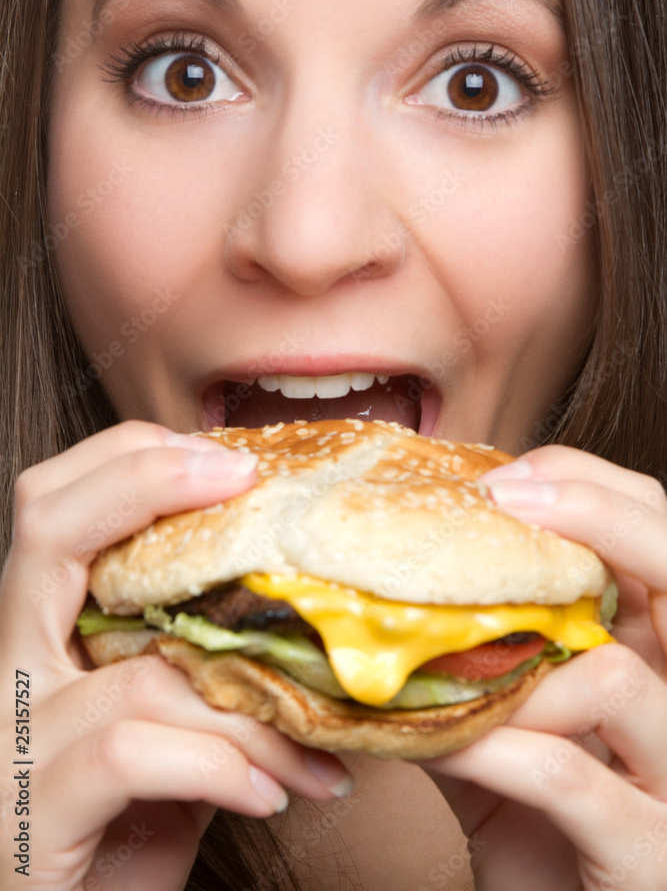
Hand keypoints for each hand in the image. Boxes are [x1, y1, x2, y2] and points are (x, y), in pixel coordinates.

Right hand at [0, 421, 353, 890]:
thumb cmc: (125, 828)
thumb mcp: (165, 728)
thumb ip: (196, 662)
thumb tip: (297, 599)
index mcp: (39, 635)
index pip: (51, 504)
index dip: (131, 459)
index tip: (230, 459)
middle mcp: (8, 670)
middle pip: (46, 527)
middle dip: (150, 483)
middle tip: (247, 481)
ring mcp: (10, 740)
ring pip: (139, 666)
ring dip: (252, 701)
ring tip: (319, 737)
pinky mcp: (27, 817)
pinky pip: (131, 752)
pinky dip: (222, 764)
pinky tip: (274, 792)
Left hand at [418, 445, 666, 890]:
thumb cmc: (532, 822)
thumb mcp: (508, 724)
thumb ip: (477, 657)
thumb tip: (390, 580)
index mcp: (656, 656)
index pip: (658, 538)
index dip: (597, 490)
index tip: (509, 475)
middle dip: (602, 519)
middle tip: (509, 499)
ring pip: (620, 678)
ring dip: (518, 667)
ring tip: (452, 668)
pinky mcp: (648, 853)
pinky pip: (567, 775)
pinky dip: (493, 747)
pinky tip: (438, 743)